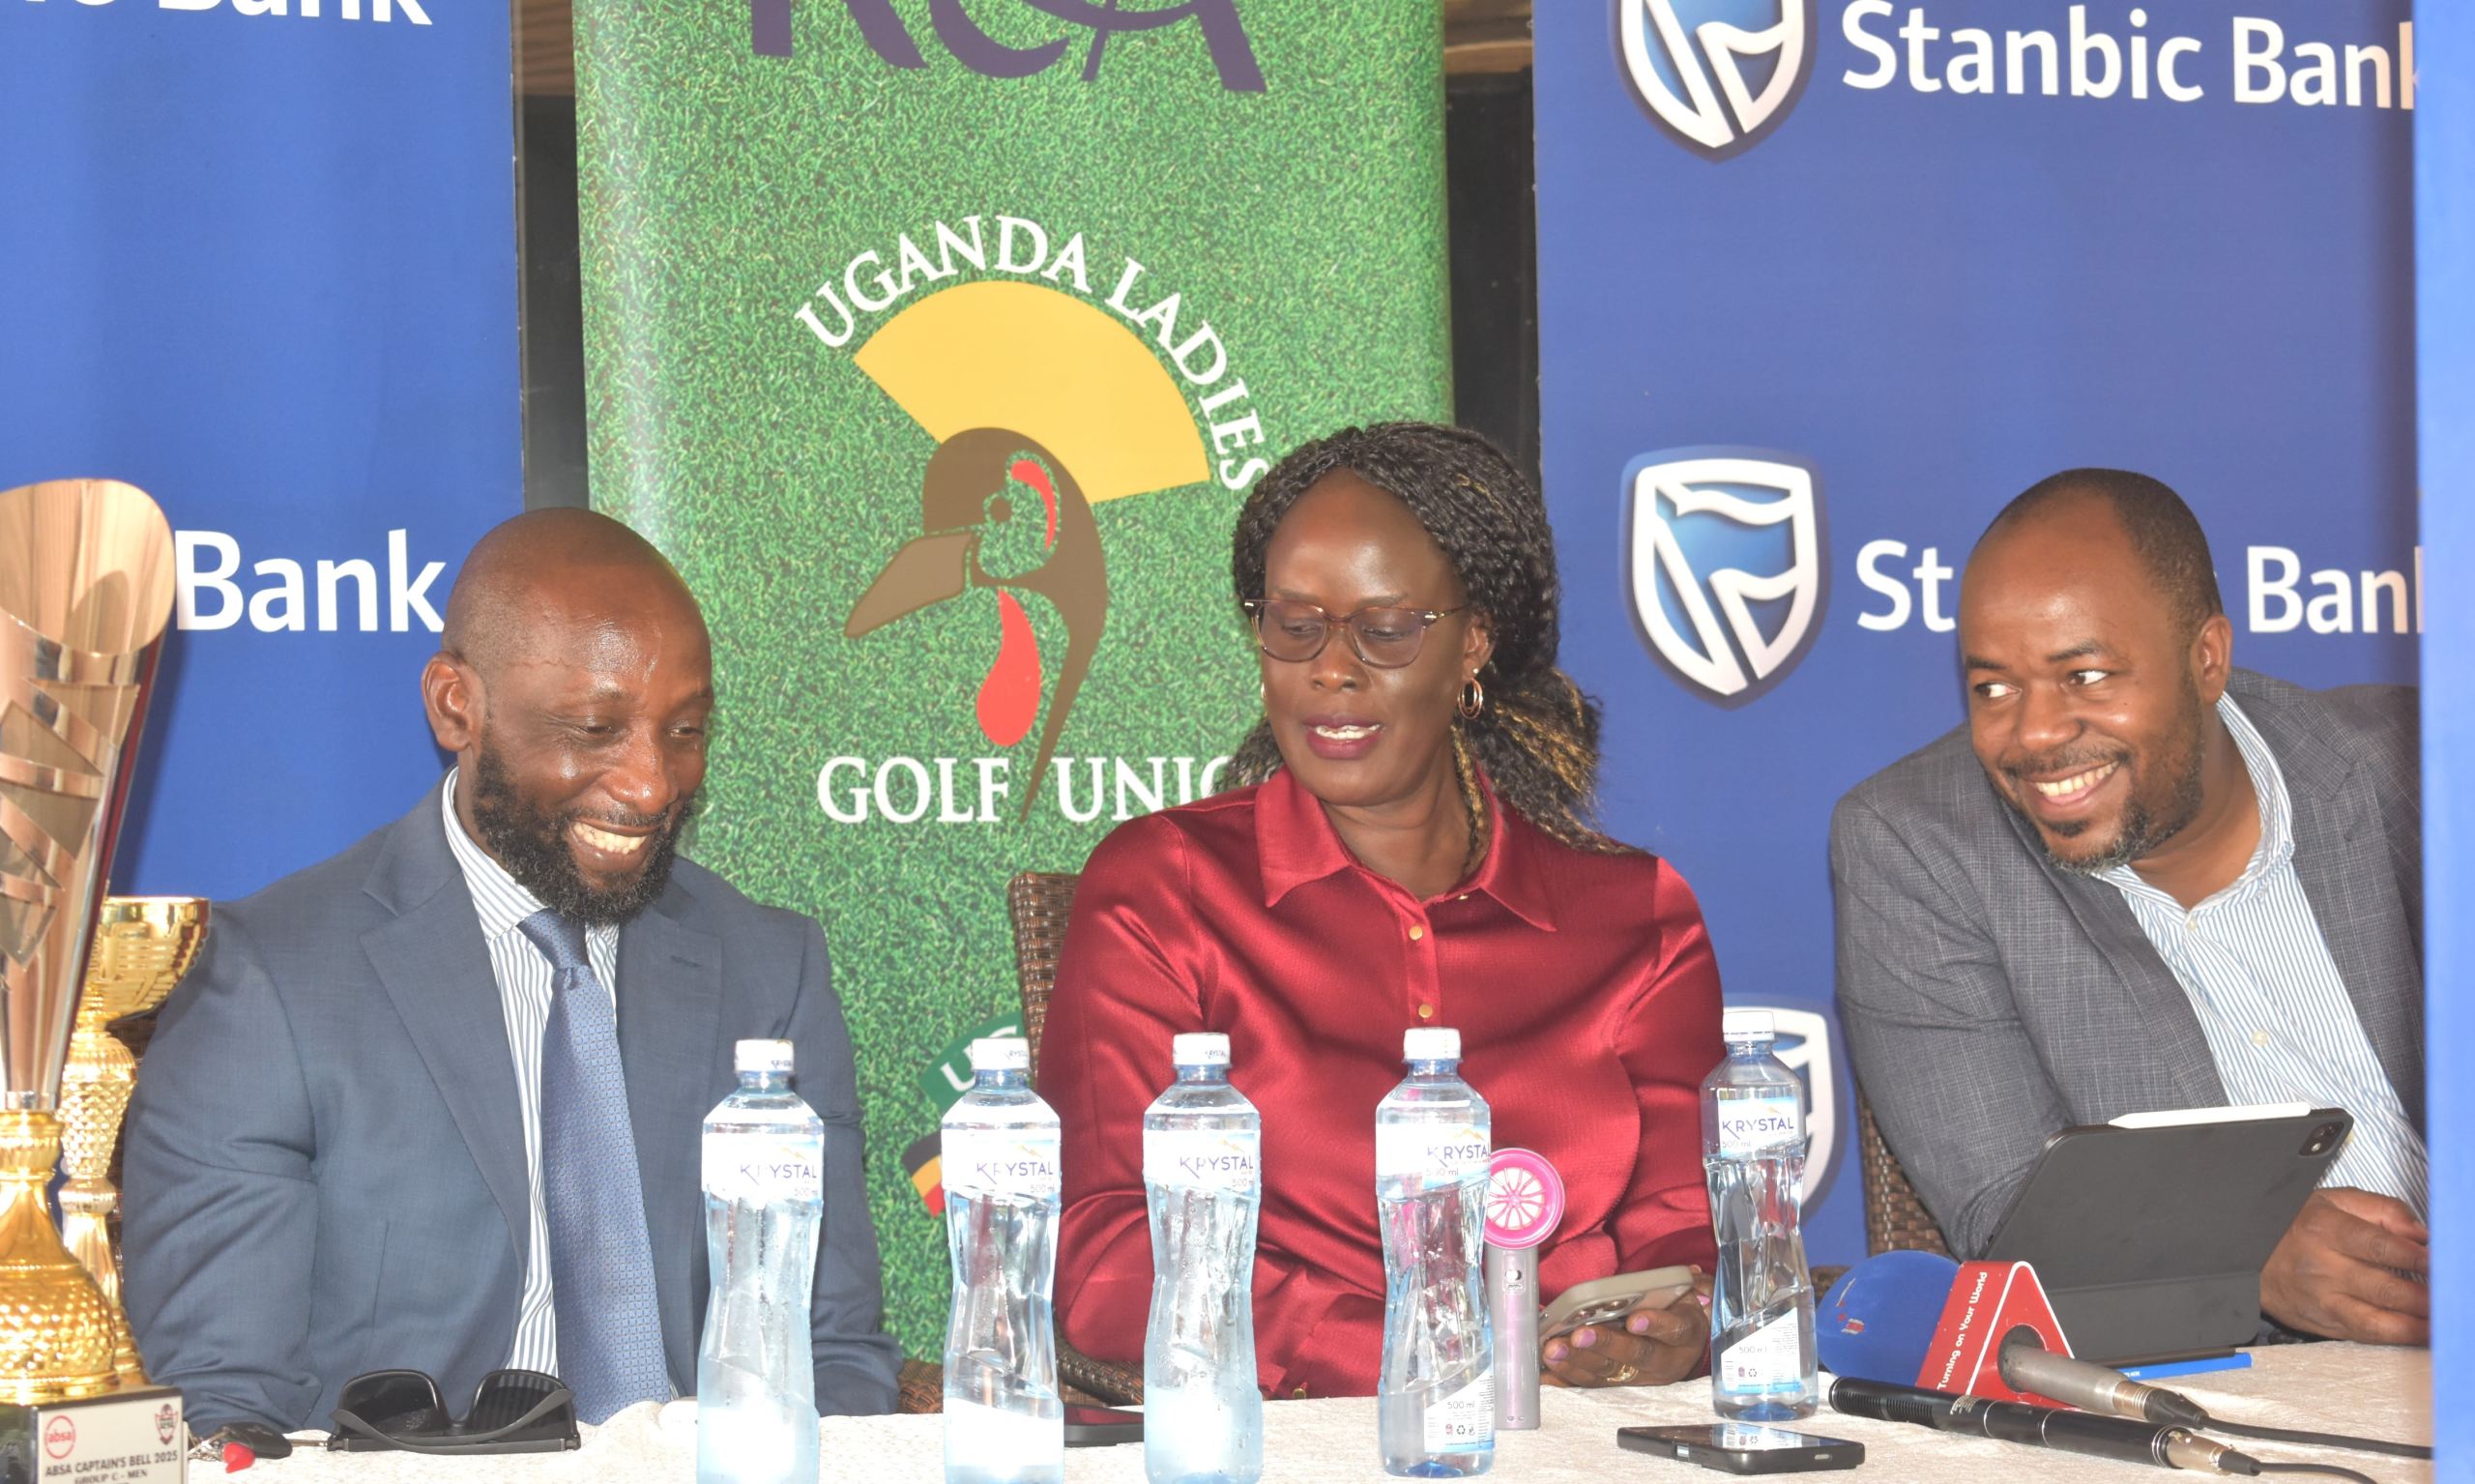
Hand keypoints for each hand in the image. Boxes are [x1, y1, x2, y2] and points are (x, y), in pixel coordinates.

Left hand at [1541, 1267, 1711, 1387]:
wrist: (1684, 1345)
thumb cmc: (1677, 1311)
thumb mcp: (1689, 1296)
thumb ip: (1684, 1285)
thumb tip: (1690, 1275)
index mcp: (1684, 1334)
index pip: (1674, 1329)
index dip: (1655, 1325)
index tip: (1634, 1319)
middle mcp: (1665, 1361)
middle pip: (1636, 1355)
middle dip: (1605, 1345)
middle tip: (1578, 1334)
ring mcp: (1640, 1377)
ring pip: (1610, 1373)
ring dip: (1578, 1362)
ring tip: (1553, 1349)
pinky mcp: (1619, 1385)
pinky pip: (1591, 1384)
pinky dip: (1567, 1378)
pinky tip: (1545, 1373)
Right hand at [2259, 1188, 2428, 1344]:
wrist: (2247, 1256)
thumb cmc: (2294, 1225)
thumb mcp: (2332, 1201)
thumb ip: (2383, 1210)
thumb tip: (2422, 1233)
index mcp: (2324, 1230)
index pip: (2381, 1246)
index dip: (2418, 1257)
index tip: (2444, 1262)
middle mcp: (2322, 1268)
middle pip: (2385, 1289)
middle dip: (2427, 1297)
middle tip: (2453, 1297)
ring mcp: (2321, 1300)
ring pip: (2377, 1322)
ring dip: (2417, 1325)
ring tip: (2445, 1322)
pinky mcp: (2322, 1323)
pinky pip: (2366, 1336)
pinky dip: (2398, 1337)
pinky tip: (2421, 1333)